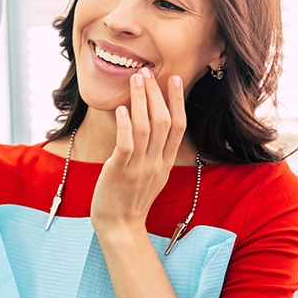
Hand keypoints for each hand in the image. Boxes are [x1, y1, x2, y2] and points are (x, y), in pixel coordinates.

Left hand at [90, 68, 185, 235]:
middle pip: (163, 122)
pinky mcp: (120, 171)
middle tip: (147, 72)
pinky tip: (123, 109)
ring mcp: (139, 168)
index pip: (178, 126)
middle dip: (157, 94)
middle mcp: (156, 163)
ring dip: (141, 101)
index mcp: (166, 162)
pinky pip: (126, 145)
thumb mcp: (152, 175)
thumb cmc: (131, 198)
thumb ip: (156, 153)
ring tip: (135, 80)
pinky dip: (126, 125)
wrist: (119, 226)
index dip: (177, 101)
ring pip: (146, 128)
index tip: (175, 79)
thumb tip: (154, 127)